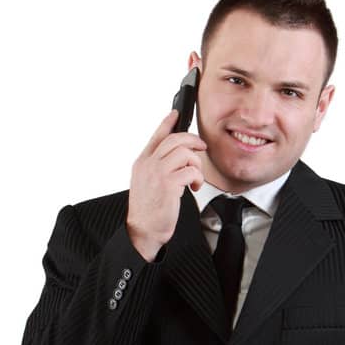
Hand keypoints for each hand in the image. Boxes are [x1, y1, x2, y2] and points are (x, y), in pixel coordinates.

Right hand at [126, 110, 208, 261]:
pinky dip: (196, 178)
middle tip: (201, 148)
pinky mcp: (168, 184)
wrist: (142, 231)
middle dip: (193, 140)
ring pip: (185, 153)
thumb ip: (157, 168)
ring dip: (196, 164)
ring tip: (195, 177)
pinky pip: (190, 171)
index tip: (175, 114)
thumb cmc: (147, 212)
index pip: (156, 136)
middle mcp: (148, 165)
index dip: (167, 122)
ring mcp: (158, 173)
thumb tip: (177, 157)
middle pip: (175, 139)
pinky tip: (193, 187)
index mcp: (142, 163)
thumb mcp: (147, 184)